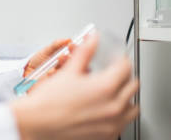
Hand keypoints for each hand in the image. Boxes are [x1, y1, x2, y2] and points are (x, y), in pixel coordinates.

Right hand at [12, 34, 138, 139]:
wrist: (38, 122)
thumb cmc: (49, 101)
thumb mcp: (69, 70)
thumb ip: (85, 52)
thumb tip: (92, 39)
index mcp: (105, 88)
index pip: (125, 67)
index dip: (120, 58)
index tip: (114, 58)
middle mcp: (114, 107)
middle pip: (133, 85)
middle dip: (124, 76)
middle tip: (112, 72)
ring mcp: (112, 124)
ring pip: (133, 107)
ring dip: (126, 97)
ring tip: (112, 92)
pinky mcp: (107, 136)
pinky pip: (123, 123)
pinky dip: (119, 115)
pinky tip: (105, 109)